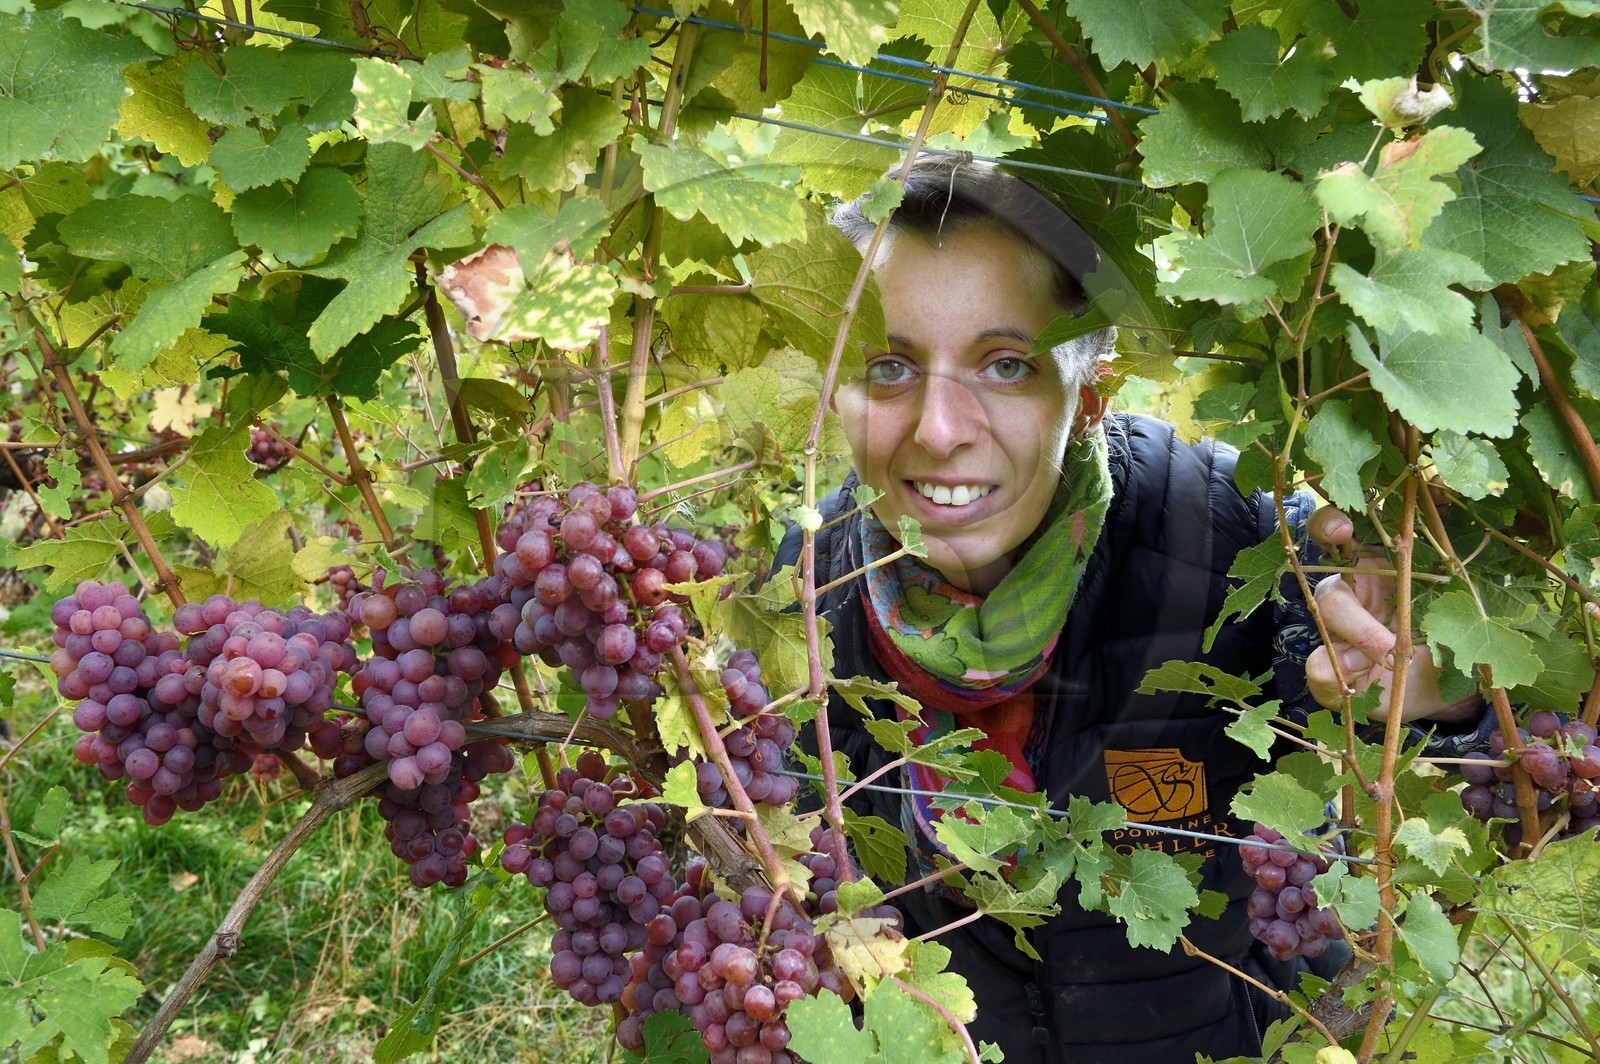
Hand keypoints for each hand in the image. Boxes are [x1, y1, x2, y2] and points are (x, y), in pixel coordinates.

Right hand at [1303, 507, 1479, 723]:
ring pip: (1320, 629)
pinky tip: (1365, 684)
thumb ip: (1440, 607)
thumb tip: (1403, 618)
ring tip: (1386, 666)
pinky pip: (1317, 672)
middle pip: (1329, 593)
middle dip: (1357, 621)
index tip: (1342, 530)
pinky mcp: (1329, 672)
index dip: (1329, 526)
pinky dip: (1338, 679)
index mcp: (1378, 565)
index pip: (1339, 534)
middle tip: (1392, 649)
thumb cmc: (1451, 638)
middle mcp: (1351, 594)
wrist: (1446, 687)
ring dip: (1350, 649)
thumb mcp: (1457, 614)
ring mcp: (1335, 633)